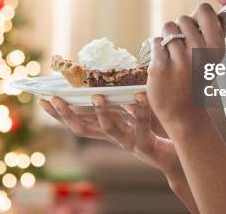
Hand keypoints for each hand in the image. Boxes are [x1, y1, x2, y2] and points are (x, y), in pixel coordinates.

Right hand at [39, 93, 181, 175]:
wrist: (182, 152)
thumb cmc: (159, 127)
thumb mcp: (136, 109)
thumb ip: (123, 97)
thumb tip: (109, 74)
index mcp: (109, 128)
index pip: (78, 121)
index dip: (59, 114)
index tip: (42, 100)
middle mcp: (114, 137)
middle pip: (82, 129)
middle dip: (66, 114)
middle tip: (54, 98)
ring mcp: (129, 143)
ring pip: (109, 130)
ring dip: (101, 112)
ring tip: (97, 96)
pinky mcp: (146, 145)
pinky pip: (141, 126)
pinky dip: (140, 110)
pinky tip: (140, 95)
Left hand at [147, 2, 225, 136]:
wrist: (183, 113)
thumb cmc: (198, 79)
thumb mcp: (213, 57)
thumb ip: (218, 31)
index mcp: (216, 47)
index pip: (204, 10)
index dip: (197, 16)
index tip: (196, 28)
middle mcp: (199, 52)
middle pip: (183, 19)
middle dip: (180, 30)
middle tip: (183, 49)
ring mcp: (179, 60)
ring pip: (167, 28)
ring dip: (167, 39)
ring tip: (173, 56)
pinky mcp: (160, 66)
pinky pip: (155, 41)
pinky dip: (158, 50)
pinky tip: (164, 64)